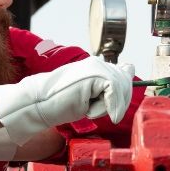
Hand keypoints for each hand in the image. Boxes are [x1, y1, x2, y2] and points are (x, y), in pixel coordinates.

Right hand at [0, 58, 133, 143]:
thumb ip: (110, 86)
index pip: (124, 72)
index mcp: (97, 65)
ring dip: (104, 107)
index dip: (122, 88)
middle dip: (114, 103)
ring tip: (84, 105)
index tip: (108, 99)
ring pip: (119, 93)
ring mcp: (97, 67)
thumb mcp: (91, 96)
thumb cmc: (61, 103)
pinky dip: (101, 107)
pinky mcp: (96, 75)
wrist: (40, 103)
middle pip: (125, 86)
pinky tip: (85, 107)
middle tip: (89, 107)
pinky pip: (113, 96)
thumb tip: (129, 69)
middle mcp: (99, 62)